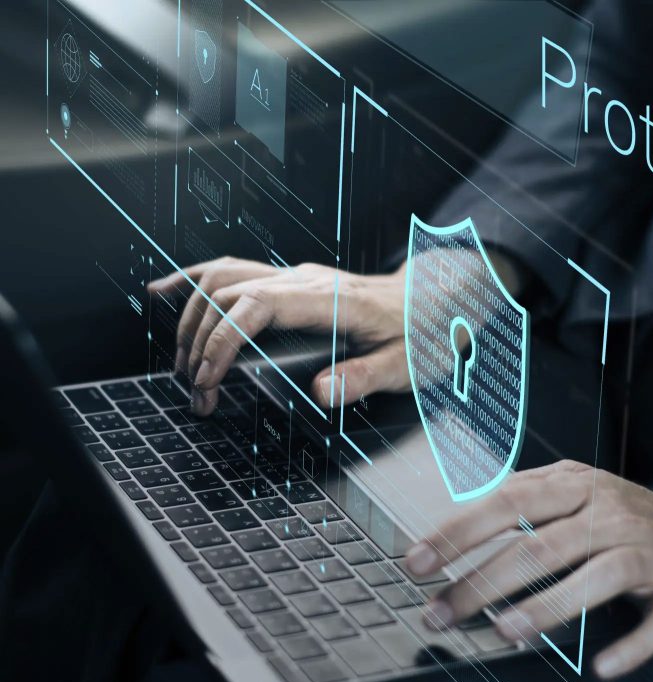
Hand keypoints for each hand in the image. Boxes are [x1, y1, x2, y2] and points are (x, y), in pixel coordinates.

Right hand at [147, 257, 408, 414]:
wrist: (439, 299)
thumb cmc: (423, 332)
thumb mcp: (405, 365)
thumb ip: (364, 378)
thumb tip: (321, 393)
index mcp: (332, 300)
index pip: (257, 305)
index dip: (222, 338)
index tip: (208, 377)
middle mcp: (307, 280)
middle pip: (229, 293)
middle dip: (201, 342)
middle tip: (197, 391)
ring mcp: (297, 276)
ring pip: (224, 277)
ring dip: (192, 317)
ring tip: (180, 361)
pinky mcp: (292, 281)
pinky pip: (234, 272)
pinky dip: (196, 281)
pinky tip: (167, 292)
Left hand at [405, 461, 652, 678]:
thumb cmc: (635, 522)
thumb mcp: (583, 496)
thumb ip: (531, 502)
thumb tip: (457, 527)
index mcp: (579, 486)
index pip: (508, 503)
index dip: (459, 532)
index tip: (418, 562)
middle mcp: (611, 512)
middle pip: (539, 544)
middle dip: (482, 580)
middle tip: (441, 611)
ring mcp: (647, 550)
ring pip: (593, 577)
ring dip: (544, 607)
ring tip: (502, 632)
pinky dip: (630, 646)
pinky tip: (601, 667)